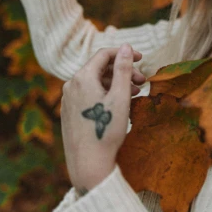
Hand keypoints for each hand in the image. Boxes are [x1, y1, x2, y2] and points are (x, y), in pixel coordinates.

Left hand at [60, 45, 145, 190]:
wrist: (88, 164)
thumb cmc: (106, 130)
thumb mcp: (120, 97)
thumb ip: (123, 69)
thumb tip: (125, 46)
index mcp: (82, 78)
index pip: (104, 54)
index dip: (124, 53)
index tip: (142, 59)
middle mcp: (71, 85)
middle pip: (100, 69)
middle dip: (123, 71)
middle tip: (143, 81)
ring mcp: (68, 100)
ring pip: (95, 83)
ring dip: (116, 84)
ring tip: (135, 94)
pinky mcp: (69, 113)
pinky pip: (88, 95)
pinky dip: (105, 94)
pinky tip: (119, 104)